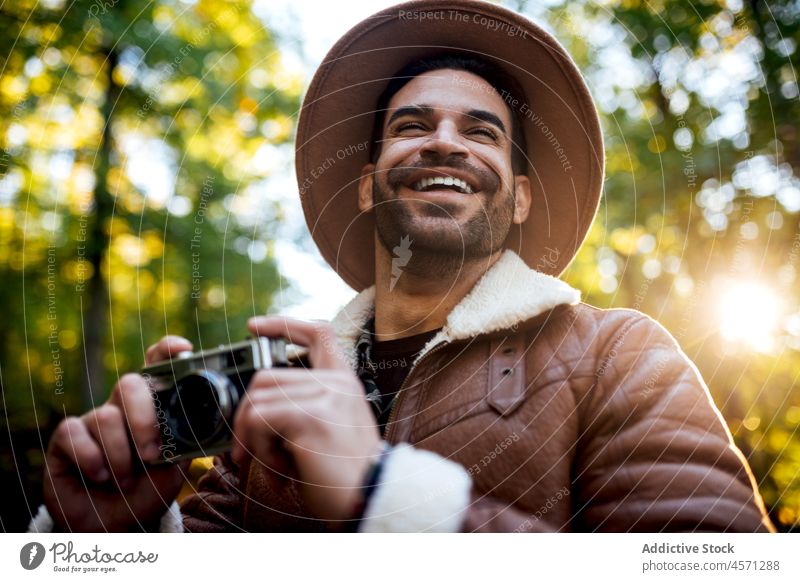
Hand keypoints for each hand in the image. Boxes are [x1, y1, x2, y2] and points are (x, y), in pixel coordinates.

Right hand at [43, 336, 191, 530]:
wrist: (118, 524)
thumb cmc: (149, 488)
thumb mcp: (176, 465)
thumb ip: (187, 439)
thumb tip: (206, 421)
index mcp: (153, 406)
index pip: (157, 366)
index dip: (166, 351)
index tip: (182, 349)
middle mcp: (122, 406)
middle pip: (129, 385)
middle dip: (143, 420)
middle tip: (151, 454)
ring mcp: (93, 419)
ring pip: (106, 416)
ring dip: (120, 456)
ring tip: (126, 481)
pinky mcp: (65, 438)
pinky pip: (74, 434)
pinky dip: (91, 459)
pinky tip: (100, 477)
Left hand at [232, 317, 381, 522]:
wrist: (369, 500)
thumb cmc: (343, 475)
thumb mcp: (328, 430)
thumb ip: (304, 407)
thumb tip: (254, 405)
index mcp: (344, 382)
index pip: (318, 333)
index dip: (284, 324)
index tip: (254, 327)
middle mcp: (338, 382)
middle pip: (265, 377)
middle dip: (245, 418)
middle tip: (247, 452)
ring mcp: (326, 397)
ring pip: (256, 402)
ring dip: (253, 441)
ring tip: (274, 466)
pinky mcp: (312, 417)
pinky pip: (258, 421)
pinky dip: (259, 450)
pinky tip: (282, 471)